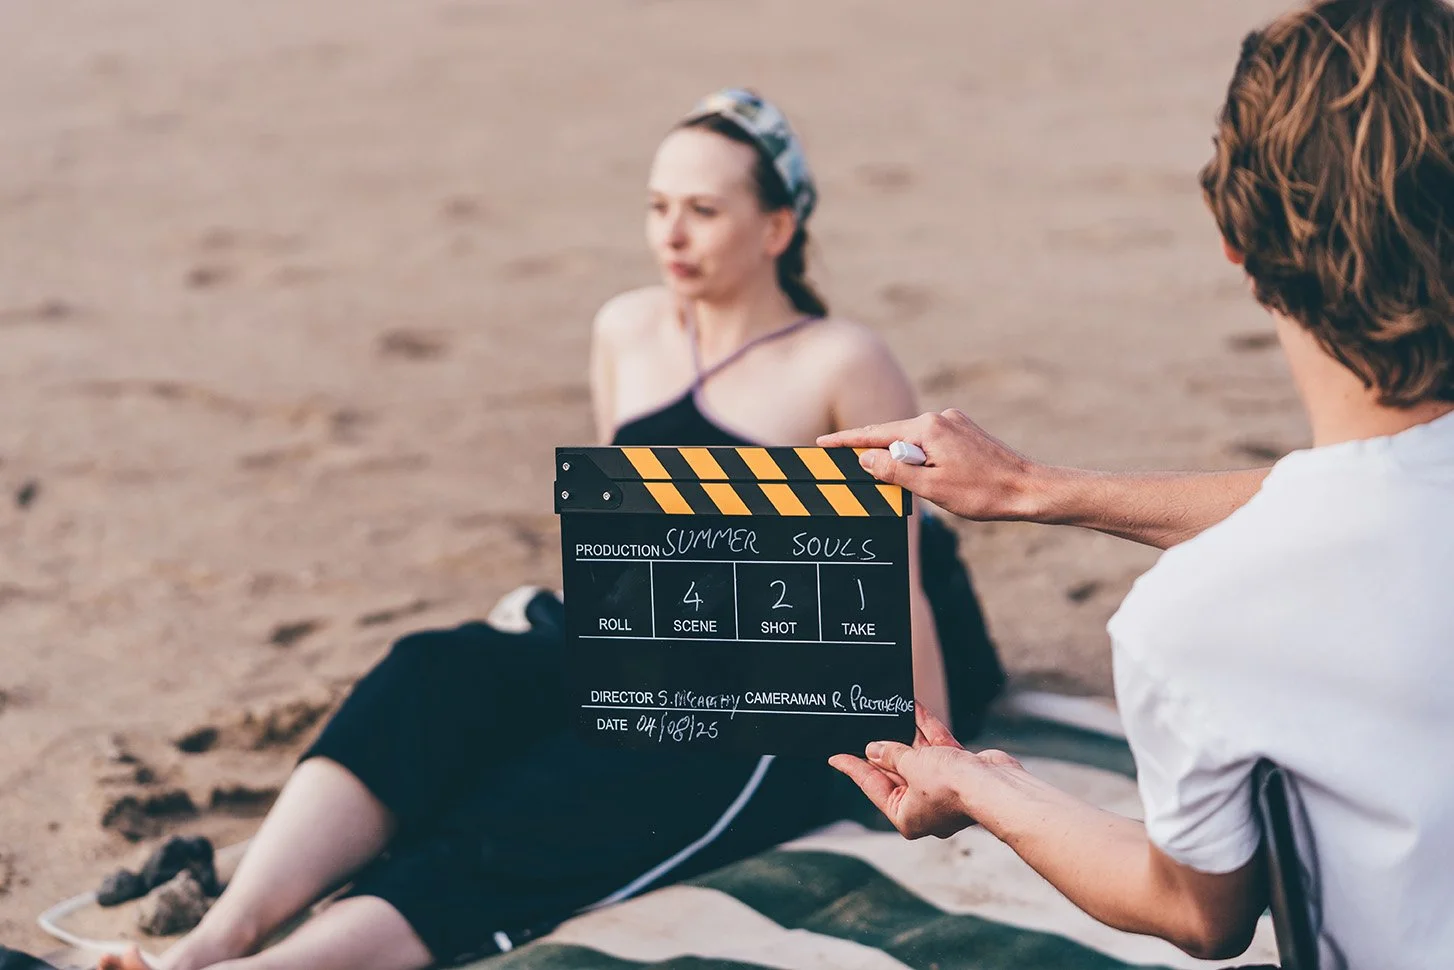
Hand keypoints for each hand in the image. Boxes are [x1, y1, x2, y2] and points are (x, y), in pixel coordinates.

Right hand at [818, 409, 1039, 521]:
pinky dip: (919, 456)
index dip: (847, 441)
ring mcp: (954, 423)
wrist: (1028, 489)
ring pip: (913, 440)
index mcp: (928, 428)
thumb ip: (894, 471)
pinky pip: (930, 441)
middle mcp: (940, 418)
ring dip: (902, 459)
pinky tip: (926, 475)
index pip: (876, 434)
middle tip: (848, 463)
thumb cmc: (983, 493)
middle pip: (893, 435)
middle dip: (873, 451)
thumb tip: (865, 459)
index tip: (823, 443)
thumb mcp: (931, 487)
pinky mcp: (965, 432)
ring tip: (906, 483)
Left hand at [830, 706, 1017, 839]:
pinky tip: (915, 708)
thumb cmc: (951, 787)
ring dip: (905, 734)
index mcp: (906, 816)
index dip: (853, 769)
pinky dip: (926, 729)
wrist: (995, 787)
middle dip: (881, 749)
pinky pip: (937, 747)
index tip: (834, 757)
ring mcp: (943, 789)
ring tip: (887, 712)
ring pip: (918, 757)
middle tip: (861, 729)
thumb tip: (874, 749)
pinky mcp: (960, 771)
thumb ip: (892, 756)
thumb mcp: (911, 767)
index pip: (872, 787)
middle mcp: (924, 805)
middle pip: (895, 772)